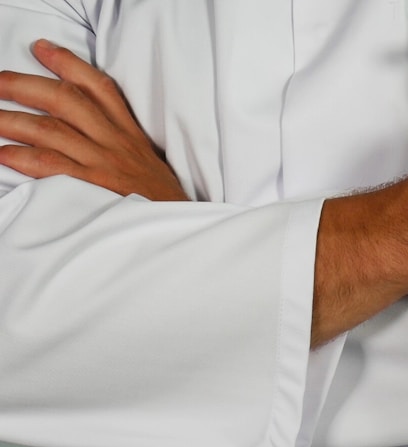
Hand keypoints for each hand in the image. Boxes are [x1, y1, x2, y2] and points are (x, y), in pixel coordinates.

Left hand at [0, 39, 188, 200]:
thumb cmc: (160, 197)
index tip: (41, 49)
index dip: (68, 63)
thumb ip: (121, 142)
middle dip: (25, 86)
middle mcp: (115, 142)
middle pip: (66, 100)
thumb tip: (87, 131)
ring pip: (51, 129)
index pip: (99, 87)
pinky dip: (24, 157)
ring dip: (13, 120)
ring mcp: (103, 164)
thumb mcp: (148, 161)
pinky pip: (52, 166)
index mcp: (129, 133)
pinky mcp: (94, 188)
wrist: (178, 223)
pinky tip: (4, 153)